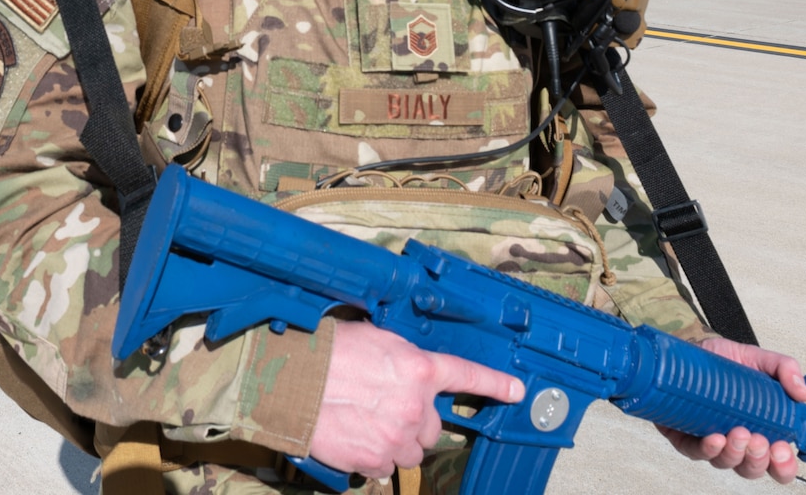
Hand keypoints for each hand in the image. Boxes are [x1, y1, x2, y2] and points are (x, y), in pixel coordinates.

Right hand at [308, 320, 523, 478]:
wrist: (289, 380)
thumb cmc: (324, 351)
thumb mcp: (373, 338)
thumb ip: (402, 358)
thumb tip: (407, 370)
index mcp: (417, 368)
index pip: (467, 376)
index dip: (495, 385)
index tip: (516, 392)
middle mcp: (414, 405)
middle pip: (432, 426)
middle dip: (413, 420)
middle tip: (383, 407)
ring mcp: (396, 437)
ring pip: (412, 451)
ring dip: (396, 441)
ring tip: (366, 423)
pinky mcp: (375, 460)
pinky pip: (386, 467)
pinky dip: (374, 457)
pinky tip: (354, 437)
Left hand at [657, 337, 805, 483]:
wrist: (686, 351)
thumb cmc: (720, 361)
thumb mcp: (756, 359)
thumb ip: (784, 369)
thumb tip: (803, 392)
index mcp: (760, 428)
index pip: (777, 461)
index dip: (784, 464)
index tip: (783, 450)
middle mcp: (736, 439)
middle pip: (752, 468)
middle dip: (759, 459)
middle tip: (760, 441)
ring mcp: (711, 440)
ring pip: (726, 462)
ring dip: (735, 454)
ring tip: (740, 434)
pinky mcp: (685, 436)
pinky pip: (696, 452)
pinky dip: (707, 449)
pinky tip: (715, 438)